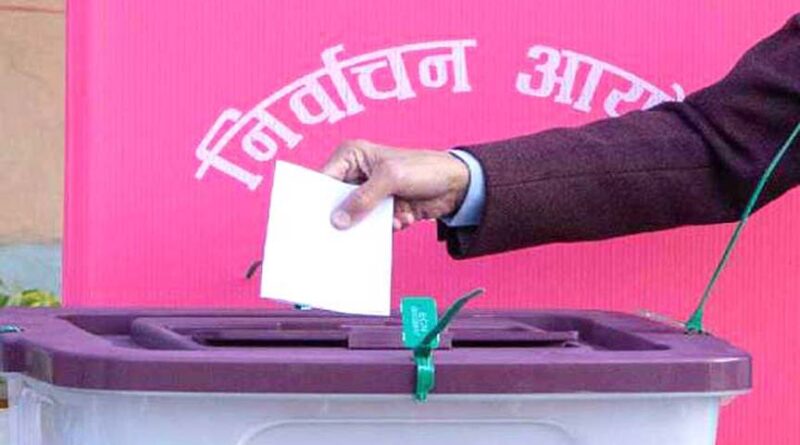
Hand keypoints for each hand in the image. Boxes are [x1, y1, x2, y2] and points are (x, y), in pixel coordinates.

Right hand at [322, 140, 469, 230]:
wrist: (456, 184)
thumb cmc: (424, 168)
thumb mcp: (390, 179)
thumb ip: (363, 199)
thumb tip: (339, 219)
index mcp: (352, 155)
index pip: (325, 178)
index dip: (319, 199)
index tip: (317, 218)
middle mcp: (357, 174)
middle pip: (338, 201)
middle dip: (346, 215)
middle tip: (348, 228)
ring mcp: (370, 193)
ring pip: (356, 217)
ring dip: (373, 223)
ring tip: (393, 218)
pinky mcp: (383, 209)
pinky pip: (373, 225)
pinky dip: (387, 226)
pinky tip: (404, 218)